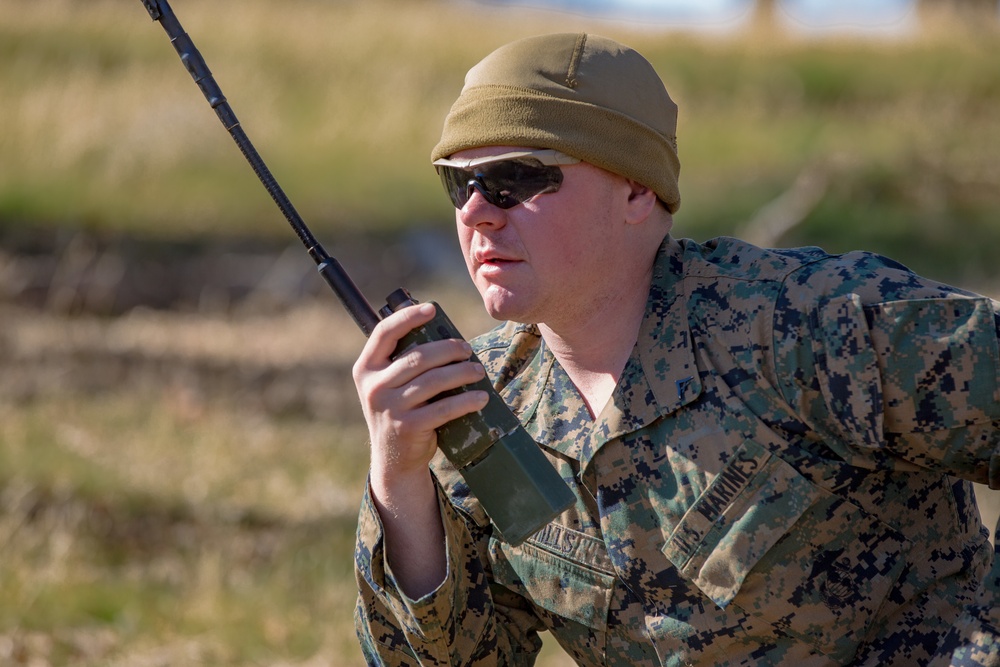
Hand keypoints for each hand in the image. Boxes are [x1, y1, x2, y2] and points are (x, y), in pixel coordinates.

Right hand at [353, 302, 488, 596]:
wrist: (394, 460)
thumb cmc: (400, 411)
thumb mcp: (389, 384)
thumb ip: (402, 359)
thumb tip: (438, 328)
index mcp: (366, 368)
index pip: (383, 332)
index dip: (408, 316)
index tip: (432, 309)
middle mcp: (373, 386)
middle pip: (417, 356)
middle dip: (448, 349)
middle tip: (468, 350)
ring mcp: (389, 408)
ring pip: (433, 381)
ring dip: (462, 372)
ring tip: (478, 370)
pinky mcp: (407, 427)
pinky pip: (443, 408)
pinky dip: (466, 400)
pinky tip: (481, 396)